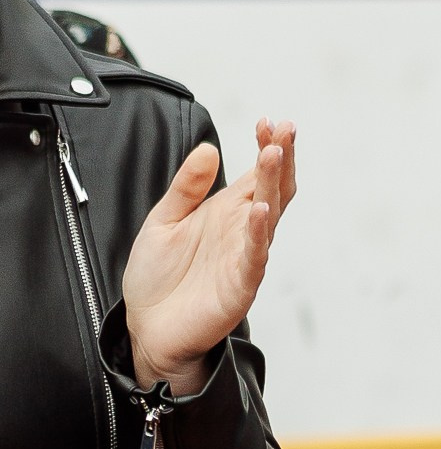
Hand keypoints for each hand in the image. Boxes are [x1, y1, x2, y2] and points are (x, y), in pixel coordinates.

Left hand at [122, 118, 298, 395]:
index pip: (258, 174)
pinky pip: (254, 257)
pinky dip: (258, 233)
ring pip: (268, 216)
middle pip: (273, 189)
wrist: (147, 328)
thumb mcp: (164, 219)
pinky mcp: (239, 287)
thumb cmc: (159, 279)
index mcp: (228, 214)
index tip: (266, 120)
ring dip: (272, 184)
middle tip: (284, 128)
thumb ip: (186, 187)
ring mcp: (245, 258)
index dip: (266, 146)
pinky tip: (259, 209)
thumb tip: (210, 149)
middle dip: (280, 157)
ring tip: (272, 153)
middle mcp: (243, 233)